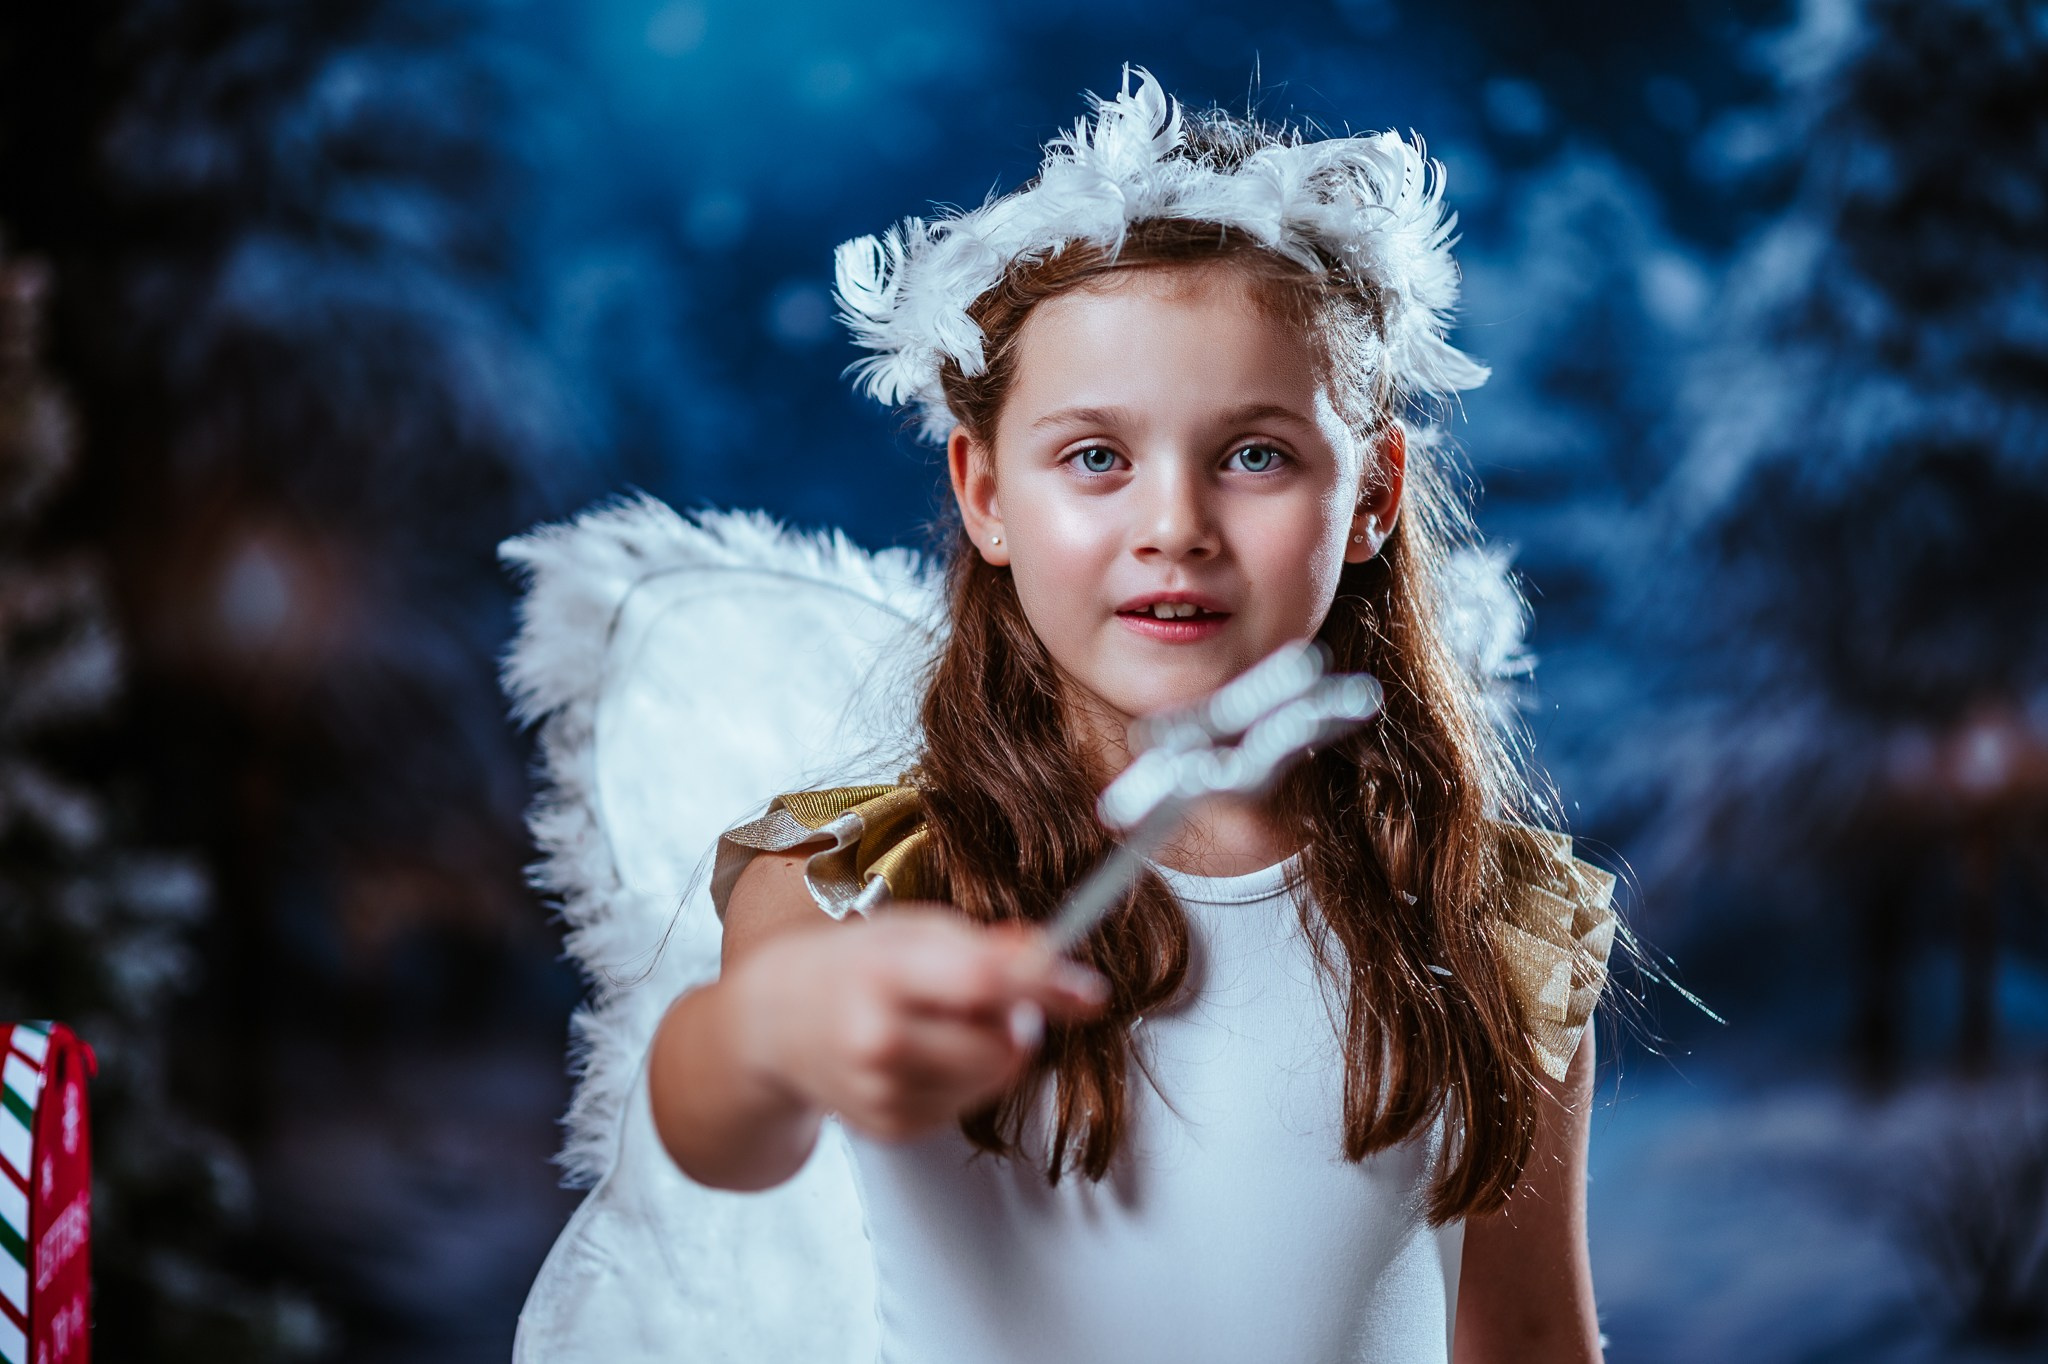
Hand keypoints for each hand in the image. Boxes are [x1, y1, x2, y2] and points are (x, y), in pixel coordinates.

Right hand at [730, 907, 1108, 1141]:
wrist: (774, 1024)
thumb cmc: (849, 964)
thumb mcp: (910, 929)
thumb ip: (983, 945)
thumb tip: (1052, 958)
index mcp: (881, 974)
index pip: (981, 983)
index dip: (1044, 986)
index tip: (1090, 991)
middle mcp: (878, 1040)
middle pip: (1000, 1044)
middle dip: (1019, 1018)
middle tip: (990, 995)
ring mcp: (883, 1094)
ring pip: (994, 1078)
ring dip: (993, 1049)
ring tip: (944, 1021)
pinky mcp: (892, 1129)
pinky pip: (969, 1105)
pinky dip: (965, 1077)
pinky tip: (922, 1053)